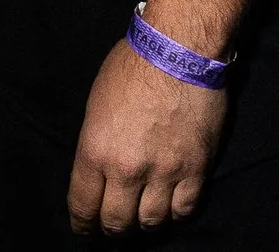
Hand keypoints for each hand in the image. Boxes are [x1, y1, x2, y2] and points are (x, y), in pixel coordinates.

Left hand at [67, 33, 227, 235]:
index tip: (85, 229)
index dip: (82, 225)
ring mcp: (163, 172)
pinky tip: (172, 204)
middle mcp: (127, 169)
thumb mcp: (96, 102)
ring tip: (144, 215)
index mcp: (95, 151)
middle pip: (116, 223)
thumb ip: (97, 143)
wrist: (180, 49)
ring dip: (144, 223)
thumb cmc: (133, 64)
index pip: (82, 207)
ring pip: (151, 221)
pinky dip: (176, 212)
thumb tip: (101, 169)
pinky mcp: (196, 169)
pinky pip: (185, 209)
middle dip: (112, 230)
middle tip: (115, 227)